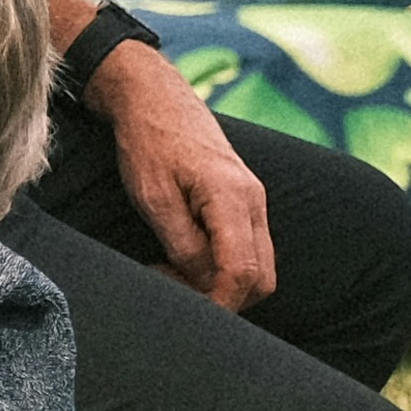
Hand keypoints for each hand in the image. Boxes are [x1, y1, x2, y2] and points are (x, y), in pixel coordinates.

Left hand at [98, 38, 277, 308]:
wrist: (153, 97)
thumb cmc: (148, 142)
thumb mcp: (154, 198)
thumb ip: (184, 245)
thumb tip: (203, 283)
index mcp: (232, 197)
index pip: (243, 273)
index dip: (219, 304)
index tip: (186, 313)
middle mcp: (254, 199)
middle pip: (261, 278)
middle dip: (223, 298)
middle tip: (173, 288)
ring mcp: (254, 199)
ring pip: (258, 266)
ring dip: (220, 283)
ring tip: (172, 271)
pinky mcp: (245, 200)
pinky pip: (248, 248)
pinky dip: (222, 265)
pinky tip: (185, 257)